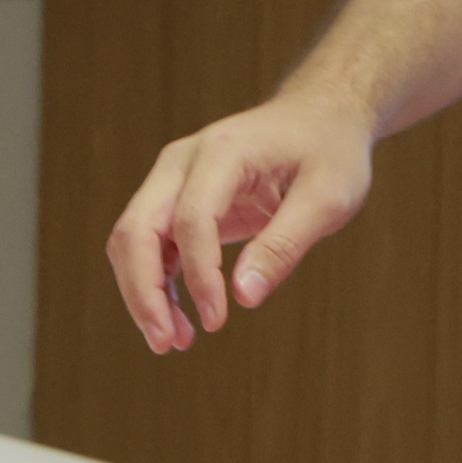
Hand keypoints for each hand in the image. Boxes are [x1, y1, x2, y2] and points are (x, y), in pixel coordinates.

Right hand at [105, 97, 375, 352]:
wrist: (318, 118)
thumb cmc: (328, 153)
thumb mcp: (328, 198)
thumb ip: (285, 245)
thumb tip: (245, 297)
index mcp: (223, 152)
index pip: (192, 218)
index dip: (200, 275)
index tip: (218, 321)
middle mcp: (183, 161)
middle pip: (137, 228)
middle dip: (143, 290)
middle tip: (166, 344)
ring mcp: (173, 179)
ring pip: (132, 240)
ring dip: (144, 293)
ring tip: (174, 342)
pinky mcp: (176, 200)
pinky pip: (150, 246)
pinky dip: (157, 284)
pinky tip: (180, 321)